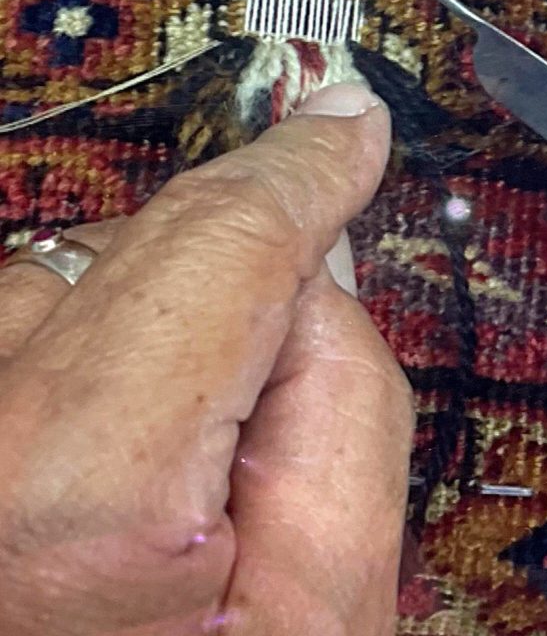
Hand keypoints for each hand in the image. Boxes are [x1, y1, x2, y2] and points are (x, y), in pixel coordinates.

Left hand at [0, 84, 413, 635]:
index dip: (298, 174)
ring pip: (88, 274)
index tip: (345, 124)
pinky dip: (89, 354)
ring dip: (153, 337)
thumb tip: (320, 265)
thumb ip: (349, 405)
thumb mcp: (326, 610)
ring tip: (151, 487)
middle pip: (157, 250)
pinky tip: (89, 455)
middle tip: (246, 442)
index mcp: (82, 487)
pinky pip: (33, 314)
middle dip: (240, 294)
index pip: (219, 242)